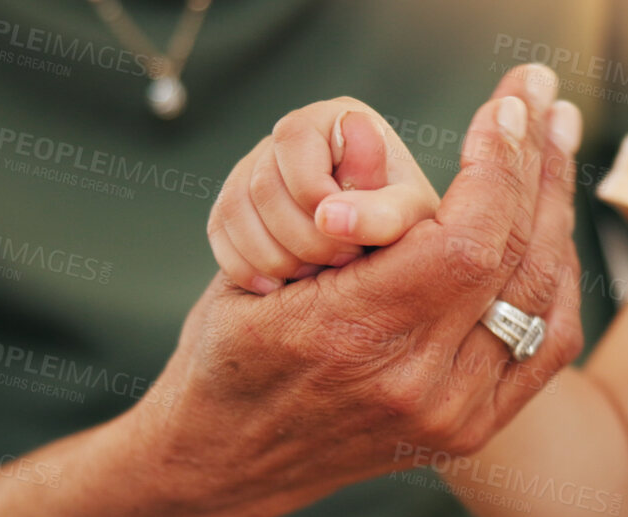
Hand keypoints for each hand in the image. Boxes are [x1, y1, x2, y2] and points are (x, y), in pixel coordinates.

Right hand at [129, 63, 587, 516]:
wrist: (225, 464)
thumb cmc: (230, 352)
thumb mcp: (259, 270)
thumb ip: (338, 217)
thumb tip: (389, 142)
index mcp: (356, 335)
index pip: (468, 238)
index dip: (497, 164)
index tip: (503, 105)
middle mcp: (416, 383)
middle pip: (518, 257)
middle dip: (539, 165)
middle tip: (547, 99)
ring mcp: (451, 414)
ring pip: (544, 296)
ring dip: (557, 210)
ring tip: (556, 144)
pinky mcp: (470, 429)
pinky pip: (547, 345)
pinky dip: (560, 280)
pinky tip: (552, 227)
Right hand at [206, 97, 448, 292]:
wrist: (379, 254)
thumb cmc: (403, 226)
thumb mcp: (408, 221)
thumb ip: (382, 214)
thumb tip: (328, 217)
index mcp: (338, 119)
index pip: (294, 141)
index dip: (316, 197)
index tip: (353, 240)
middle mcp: (292, 134)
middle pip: (263, 184)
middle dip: (301, 237)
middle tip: (340, 263)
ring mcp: (258, 165)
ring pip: (235, 208)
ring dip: (274, 255)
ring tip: (315, 274)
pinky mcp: (237, 200)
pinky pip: (219, 228)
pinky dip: (245, 265)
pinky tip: (277, 285)